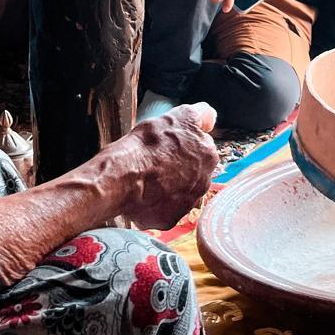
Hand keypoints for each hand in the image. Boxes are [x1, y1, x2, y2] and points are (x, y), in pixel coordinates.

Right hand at [110, 103, 219, 227]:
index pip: (200, 149)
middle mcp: (204, 181)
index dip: (183, 146)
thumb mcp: (179, 116)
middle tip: (156, 163)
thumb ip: (201, 115)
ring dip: (168, 187)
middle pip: (192, 173)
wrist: (123, 176)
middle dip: (177, 169)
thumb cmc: (148, 144)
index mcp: (208, 155)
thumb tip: (210, 119)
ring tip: (147, 179)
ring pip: (179, 192)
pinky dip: (154, 204)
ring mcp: (187, 203)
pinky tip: (143, 194)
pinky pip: (163, 210)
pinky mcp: (170, 219)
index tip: (168, 146)